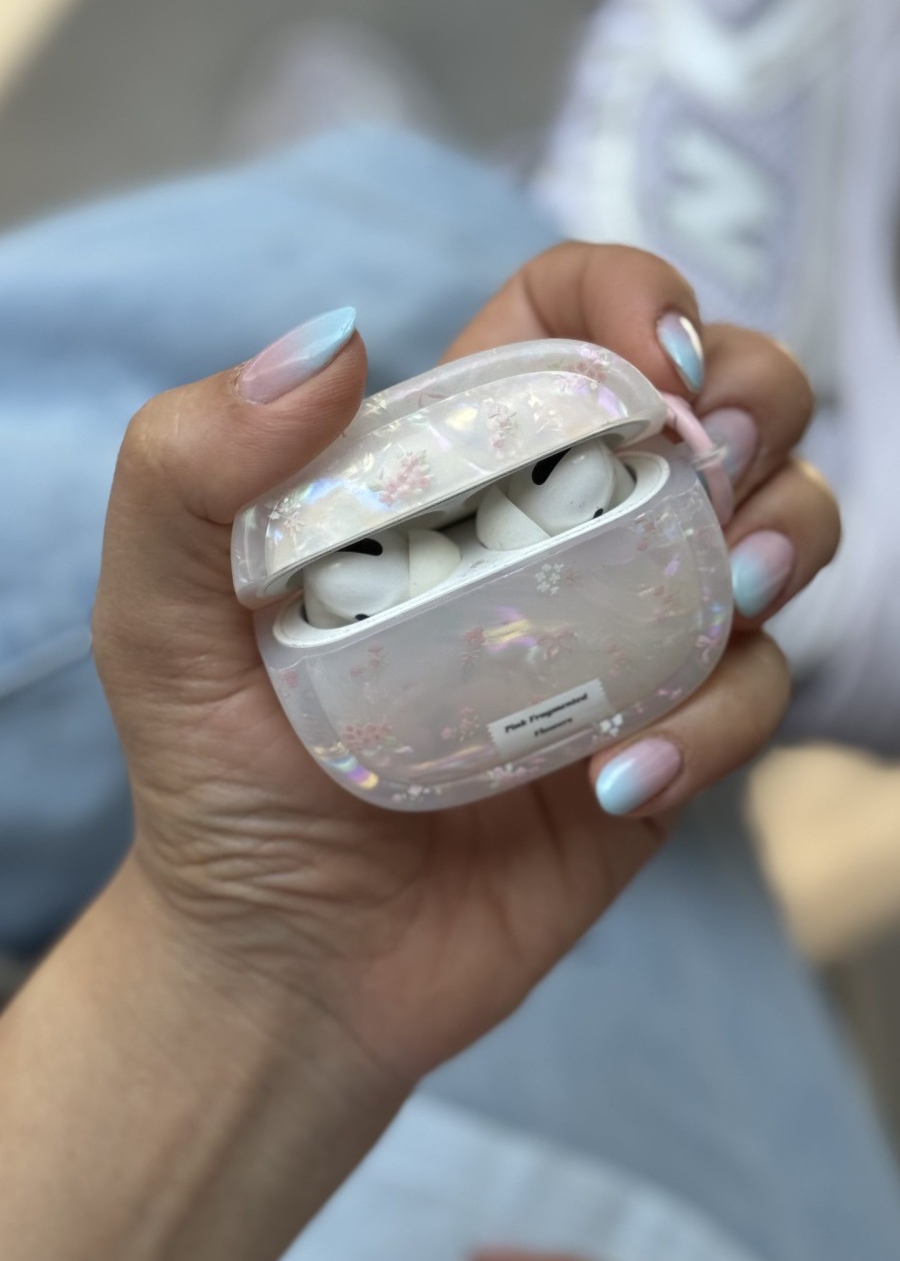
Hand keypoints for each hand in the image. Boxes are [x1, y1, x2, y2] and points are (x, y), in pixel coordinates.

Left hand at [94, 242, 836, 1096]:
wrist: (285, 964)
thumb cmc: (219, 782)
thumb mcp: (157, 623)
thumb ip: (186, 469)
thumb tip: (332, 341)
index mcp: (454, 462)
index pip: (569, 312)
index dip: (633, 296)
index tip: (647, 370)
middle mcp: (560, 526)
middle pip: (718, 391)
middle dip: (754, 394)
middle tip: (709, 461)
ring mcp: (626, 630)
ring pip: (778, 522)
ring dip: (787, 532)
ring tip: (728, 592)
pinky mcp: (667, 738)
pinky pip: (753, 692)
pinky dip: (721, 721)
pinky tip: (619, 778)